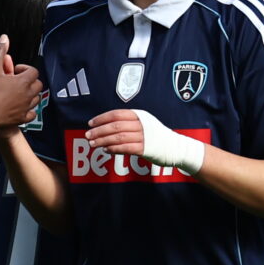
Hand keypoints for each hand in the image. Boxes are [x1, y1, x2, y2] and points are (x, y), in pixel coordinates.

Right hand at [0, 34, 43, 127]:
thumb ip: (0, 52)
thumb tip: (4, 36)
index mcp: (24, 81)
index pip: (33, 71)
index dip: (24, 69)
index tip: (14, 71)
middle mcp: (29, 94)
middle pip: (37, 84)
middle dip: (30, 82)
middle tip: (18, 81)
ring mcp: (27, 107)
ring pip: (36, 98)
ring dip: (29, 94)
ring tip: (19, 93)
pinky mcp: (23, 118)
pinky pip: (32, 113)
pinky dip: (28, 110)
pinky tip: (21, 108)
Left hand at [87, 107, 205, 174]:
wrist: (175, 146)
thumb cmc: (156, 135)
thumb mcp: (144, 122)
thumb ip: (128, 122)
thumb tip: (106, 126)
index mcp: (139, 115)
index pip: (116, 114)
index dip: (101, 118)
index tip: (90, 123)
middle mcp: (141, 123)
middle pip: (115, 126)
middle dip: (99, 130)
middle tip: (88, 135)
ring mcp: (144, 136)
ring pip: (118, 137)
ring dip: (103, 140)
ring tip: (93, 144)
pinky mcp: (145, 148)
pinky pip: (125, 148)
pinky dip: (114, 149)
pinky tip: (106, 150)